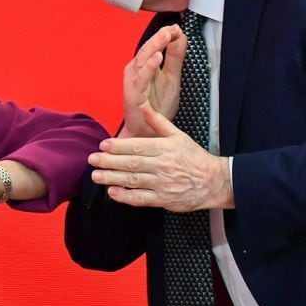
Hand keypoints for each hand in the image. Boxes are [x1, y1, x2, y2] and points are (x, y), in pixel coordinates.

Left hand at [89, 104, 233, 211]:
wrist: (213, 181)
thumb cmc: (194, 157)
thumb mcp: (178, 135)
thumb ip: (158, 122)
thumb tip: (143, 106)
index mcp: (165, 148)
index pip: (137, 146)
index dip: (118, 146)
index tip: (103, 145)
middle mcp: (162, 165)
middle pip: (131, 163)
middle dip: (109, 161)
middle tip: (92, 160)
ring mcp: (162, 184)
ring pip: (133, 181)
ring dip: (112, 178)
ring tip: (96, 176)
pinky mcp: (163, 199)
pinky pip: (141, 199)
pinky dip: (126, 197)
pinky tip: (113, 193)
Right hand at [121, 25, 185, 138]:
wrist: (148, 132)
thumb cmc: (156, 106)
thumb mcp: (172, 77)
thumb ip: (175, 57)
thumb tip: (180, 35)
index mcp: (144, 65)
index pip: (155, 45)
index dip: (166, 34)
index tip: (178, 27)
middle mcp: (136, 70)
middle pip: (147, 48)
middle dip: (160, 36)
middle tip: (173, 28)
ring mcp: (133, 82)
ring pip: (142, 59)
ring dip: (154, 46)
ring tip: (165, 35)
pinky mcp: (133, 94)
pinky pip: (141, 78)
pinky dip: (149, 67)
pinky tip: (157, 57)